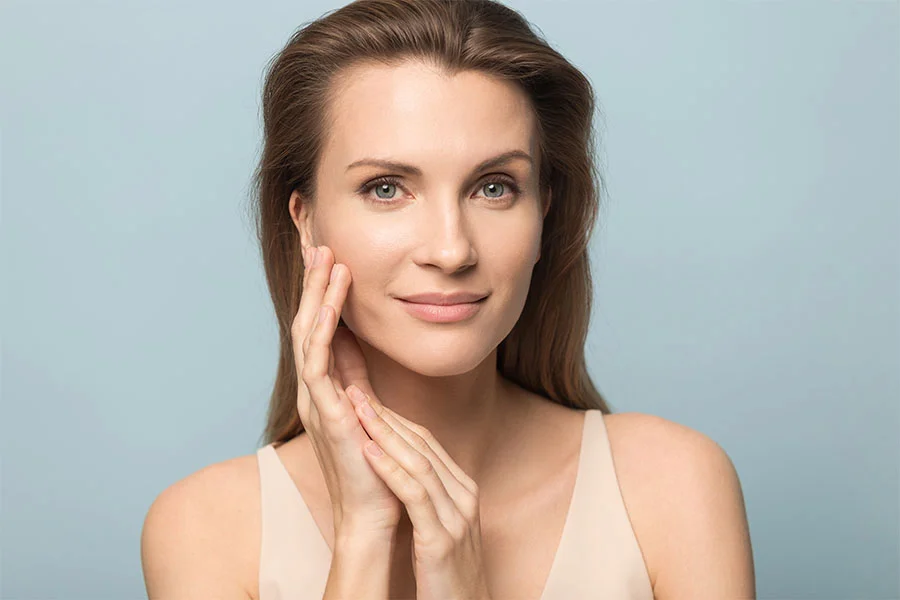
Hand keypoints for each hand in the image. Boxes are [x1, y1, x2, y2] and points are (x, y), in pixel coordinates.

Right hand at [291, 244, 402, 539]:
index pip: (319, 325)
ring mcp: (316, 399)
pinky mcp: (326, 413)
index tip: (327, 252)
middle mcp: (314, 388)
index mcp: (325, 386)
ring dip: (317, 294)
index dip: (320, 288)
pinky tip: (330, 302)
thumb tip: (354, 341)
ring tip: (325, 257)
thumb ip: (355, 374)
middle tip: (317, 238)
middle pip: (308, 321)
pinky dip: (322, 329)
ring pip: (309, 334)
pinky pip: (318, 362)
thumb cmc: (373, 465)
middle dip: (312, 280)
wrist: (373, 514)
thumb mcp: (365, 406)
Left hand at [346, 389, 493, 599]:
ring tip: (356, 410)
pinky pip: (415, 495)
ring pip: (418, 462)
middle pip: (423, 444)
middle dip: (386, 416)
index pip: (427, 442)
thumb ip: (428, 495)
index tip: (367, 398)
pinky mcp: (442, 539)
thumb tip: (399, 468)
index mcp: (464, 490)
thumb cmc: (446, 574)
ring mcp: (456, 517)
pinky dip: (390, 469)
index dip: (395, 418)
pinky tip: (368, 451)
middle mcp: (464, 496)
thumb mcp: (440, 525)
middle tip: (357, 390)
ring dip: (384, 433)